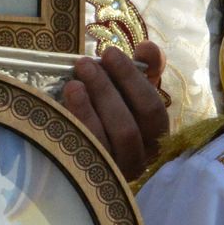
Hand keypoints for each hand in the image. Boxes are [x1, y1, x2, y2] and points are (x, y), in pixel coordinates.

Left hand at [62, 43, 168, 176]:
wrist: (78, 153)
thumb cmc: (112, 112)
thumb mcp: (130, 90)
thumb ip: (146, 67)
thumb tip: (146, 48)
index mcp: (154, 136)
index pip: (152, 111)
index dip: (133, 80)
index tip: (109, 53)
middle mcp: (140, 159)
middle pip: (130, 127)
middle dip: (108, 91)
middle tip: (86, 64)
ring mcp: (116, 172)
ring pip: (113, 139)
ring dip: (93, 105)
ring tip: (75, 80)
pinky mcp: (93, 176)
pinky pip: (89, 149)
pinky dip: (81, 120)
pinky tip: (69, 98)